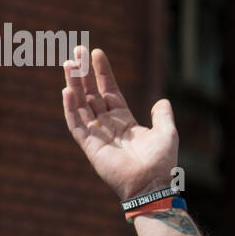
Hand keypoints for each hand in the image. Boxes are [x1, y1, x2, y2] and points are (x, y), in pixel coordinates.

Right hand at [61, 47, 178, 199]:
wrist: (152, 184)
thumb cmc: (161, 162)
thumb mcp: (167, 132)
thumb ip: (163, 115)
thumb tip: (163, 101)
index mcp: (125, 121)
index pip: (109, 91)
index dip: (102, 73)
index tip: (96, 53)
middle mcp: (108, 126)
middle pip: (91, 94)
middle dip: (83, 74)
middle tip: (76, 52)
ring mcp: (97, 135)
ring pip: (80, 105)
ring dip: (74, 85)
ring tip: (68, 64)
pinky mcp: (90, 146)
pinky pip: (76, 124)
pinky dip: (70, 108)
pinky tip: (67, 91)